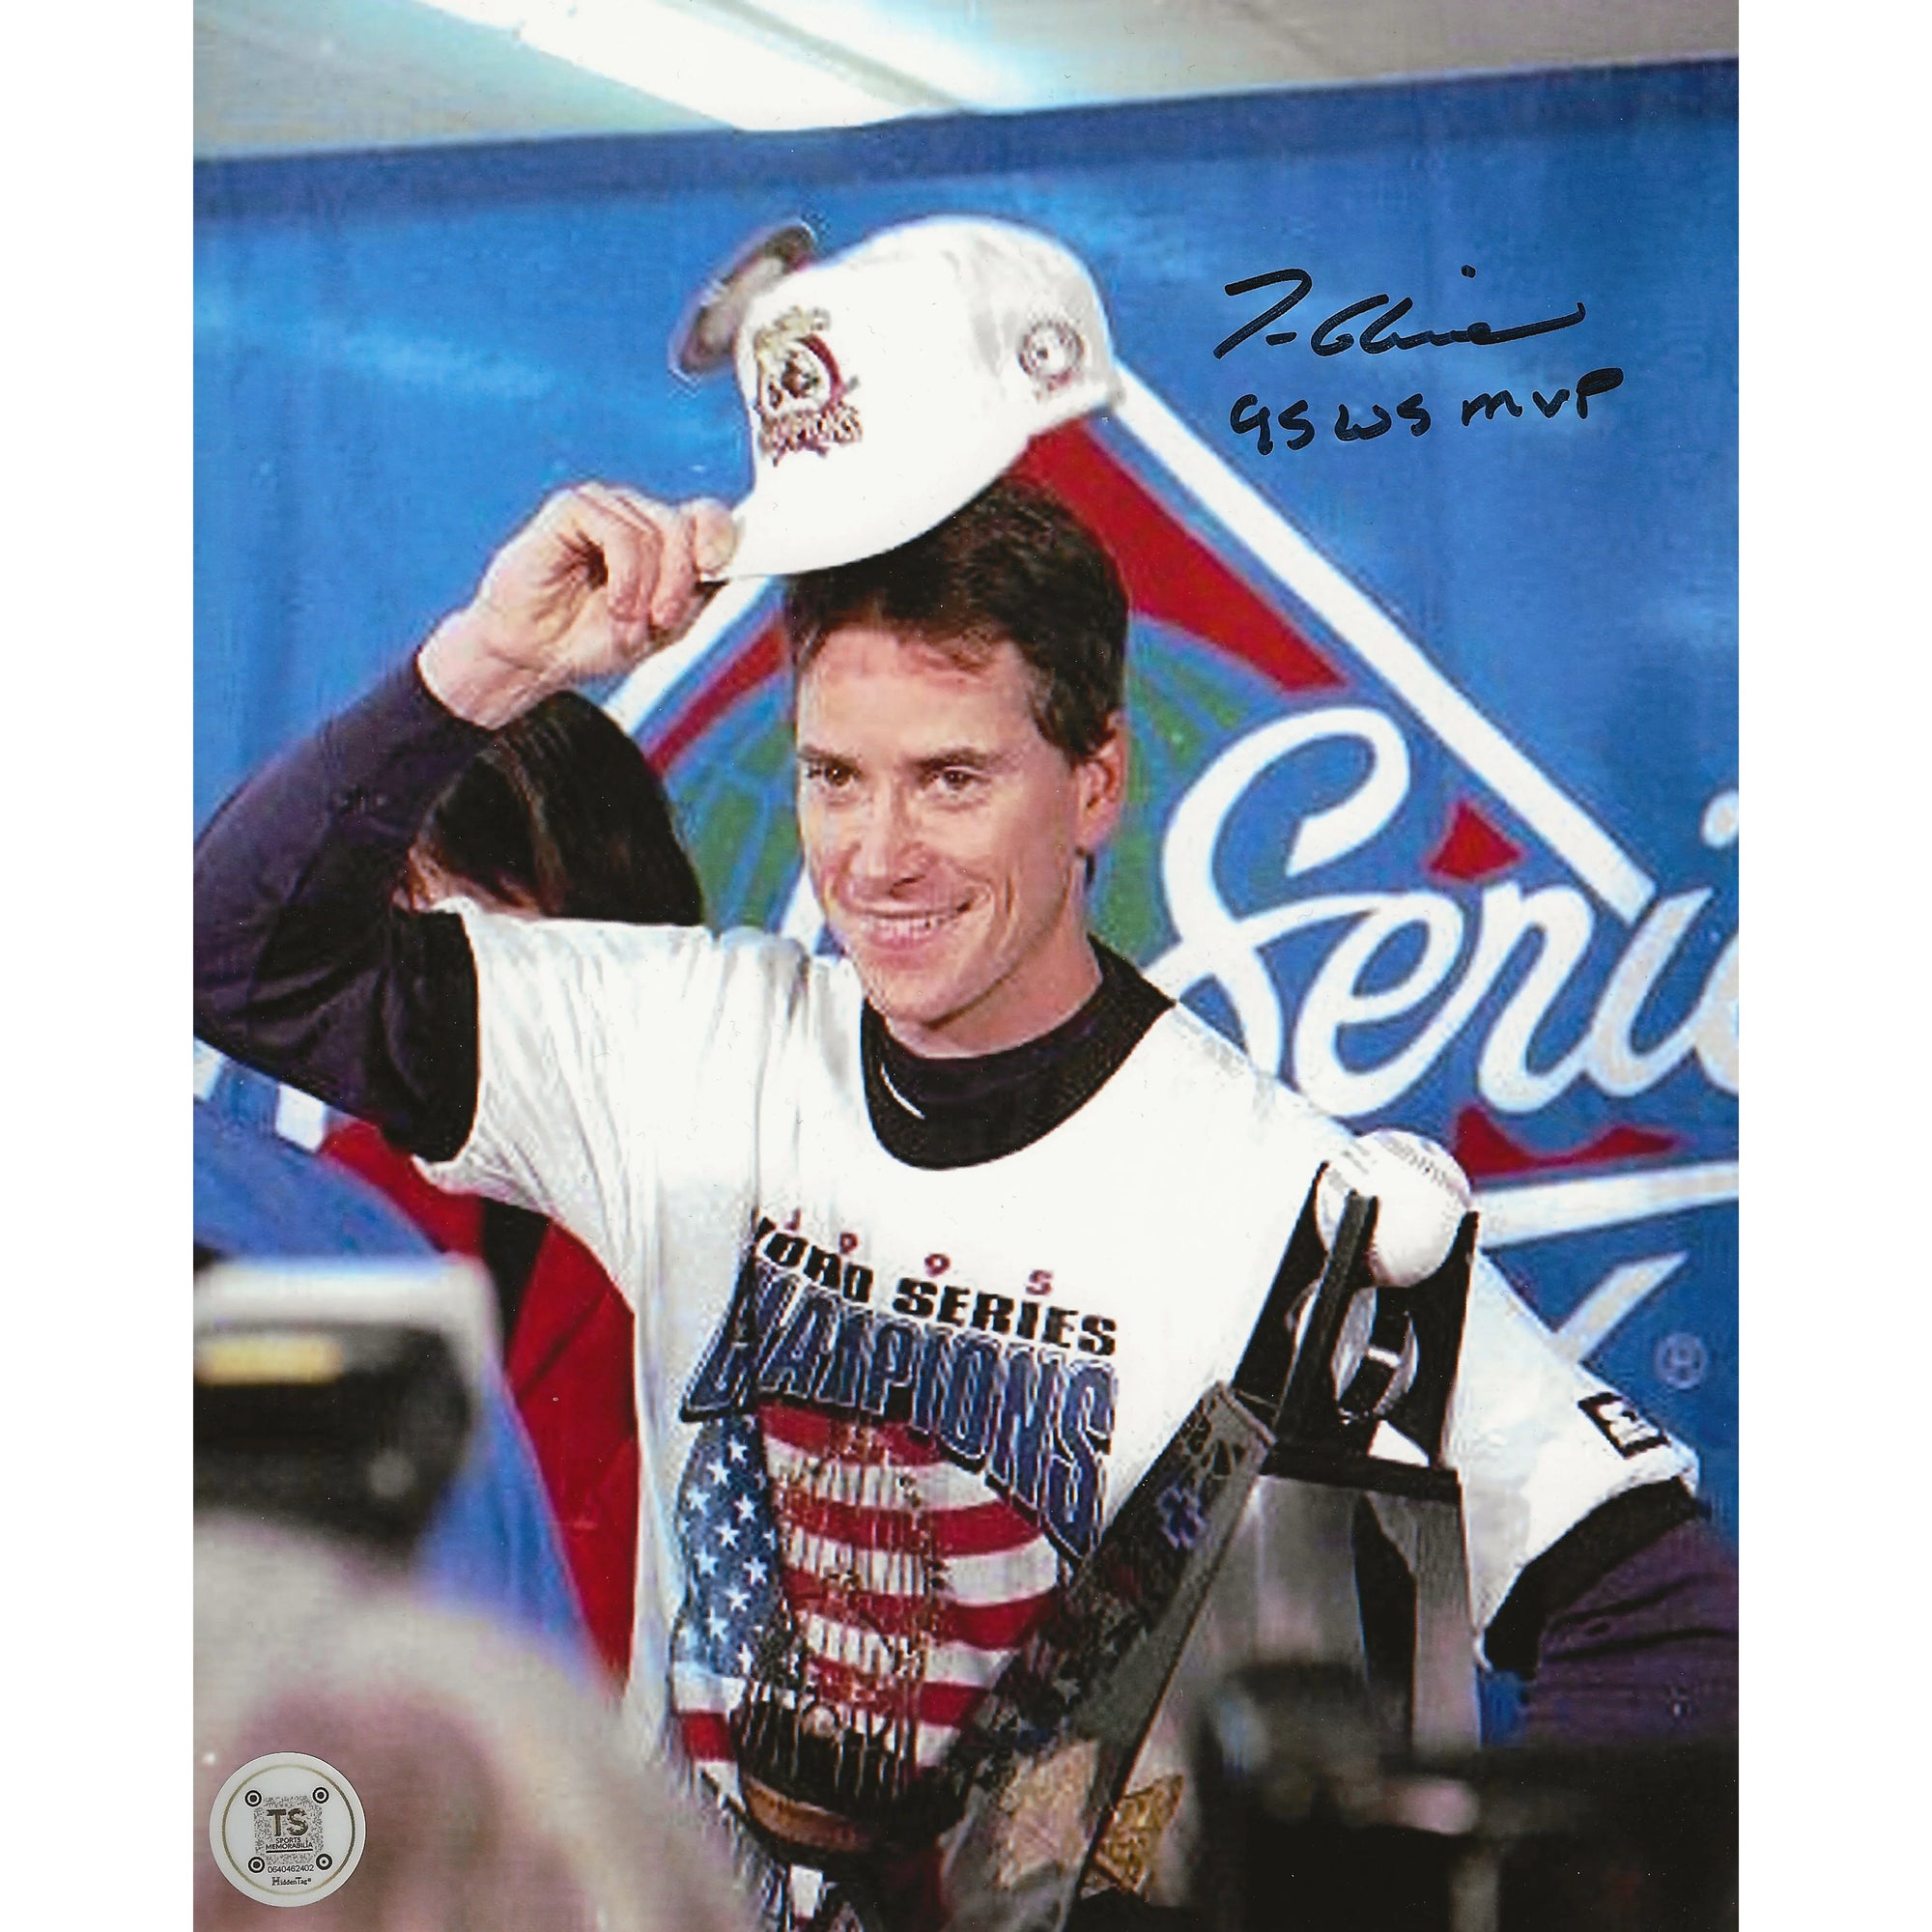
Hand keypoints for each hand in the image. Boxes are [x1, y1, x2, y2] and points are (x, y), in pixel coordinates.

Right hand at [418, 484, 735, 725]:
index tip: (717, 567)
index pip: (706, 515)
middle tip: (662, 620)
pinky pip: (618, 531)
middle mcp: (634, 515)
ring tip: (626, 620)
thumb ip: (697, 593)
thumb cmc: (592, 639)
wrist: (536, 657)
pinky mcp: (570, 510)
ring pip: (653, 531)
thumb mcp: (663, 626)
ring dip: (647, 588)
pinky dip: (626, 575)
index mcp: (660, 539)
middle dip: (680, 580)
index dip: (719, 534)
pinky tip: (613, 602)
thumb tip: (729, 564)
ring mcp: (602, 508)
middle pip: (683, 525)